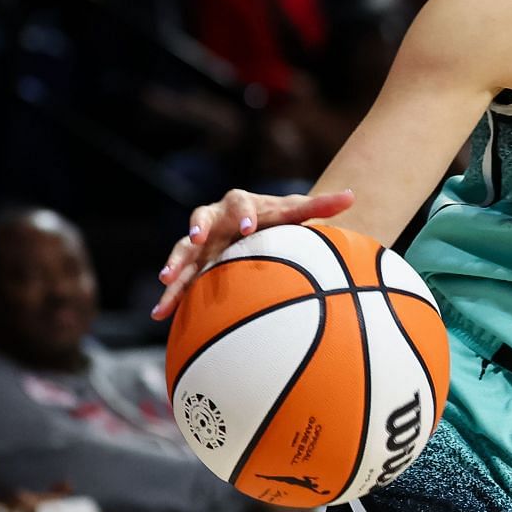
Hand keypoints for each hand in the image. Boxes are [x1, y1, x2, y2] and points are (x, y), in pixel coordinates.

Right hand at [153, 187, 355, 318]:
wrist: (255, 226)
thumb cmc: (277, 218)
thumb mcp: (297, 212)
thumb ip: (321, 206)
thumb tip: (351, 196)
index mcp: (241, 204)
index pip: (240, 203)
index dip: (243, 213)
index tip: (249, 226)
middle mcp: (216, 219)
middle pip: (202, 218)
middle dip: (198, 228)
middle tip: (197, 239)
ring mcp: (201, 241)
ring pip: (183, 249)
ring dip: (175, 263)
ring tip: (166, 280)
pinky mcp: (193, 264)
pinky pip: (179, 279)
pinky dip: (170, 296)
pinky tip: (159, 315)